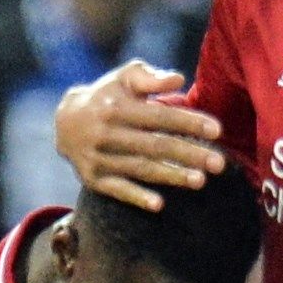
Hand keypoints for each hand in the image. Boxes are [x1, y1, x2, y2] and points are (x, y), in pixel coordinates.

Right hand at [56, 62, 223, 212]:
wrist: (63, 122)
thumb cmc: (107, 95)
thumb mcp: (124, 78)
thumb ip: (150, 77)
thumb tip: (179, 79)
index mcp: (118, 107)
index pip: (159, 116)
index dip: (188, 122)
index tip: (216, 130)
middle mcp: (107, 133)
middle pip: (154, 145)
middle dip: (188, 154)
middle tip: (219, 163)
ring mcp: (99, 158)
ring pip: (140, 169)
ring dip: (170, 176)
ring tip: (200, 181)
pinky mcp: (93, 179)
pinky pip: (117, 190)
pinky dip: (136, 197)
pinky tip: (159, 205)